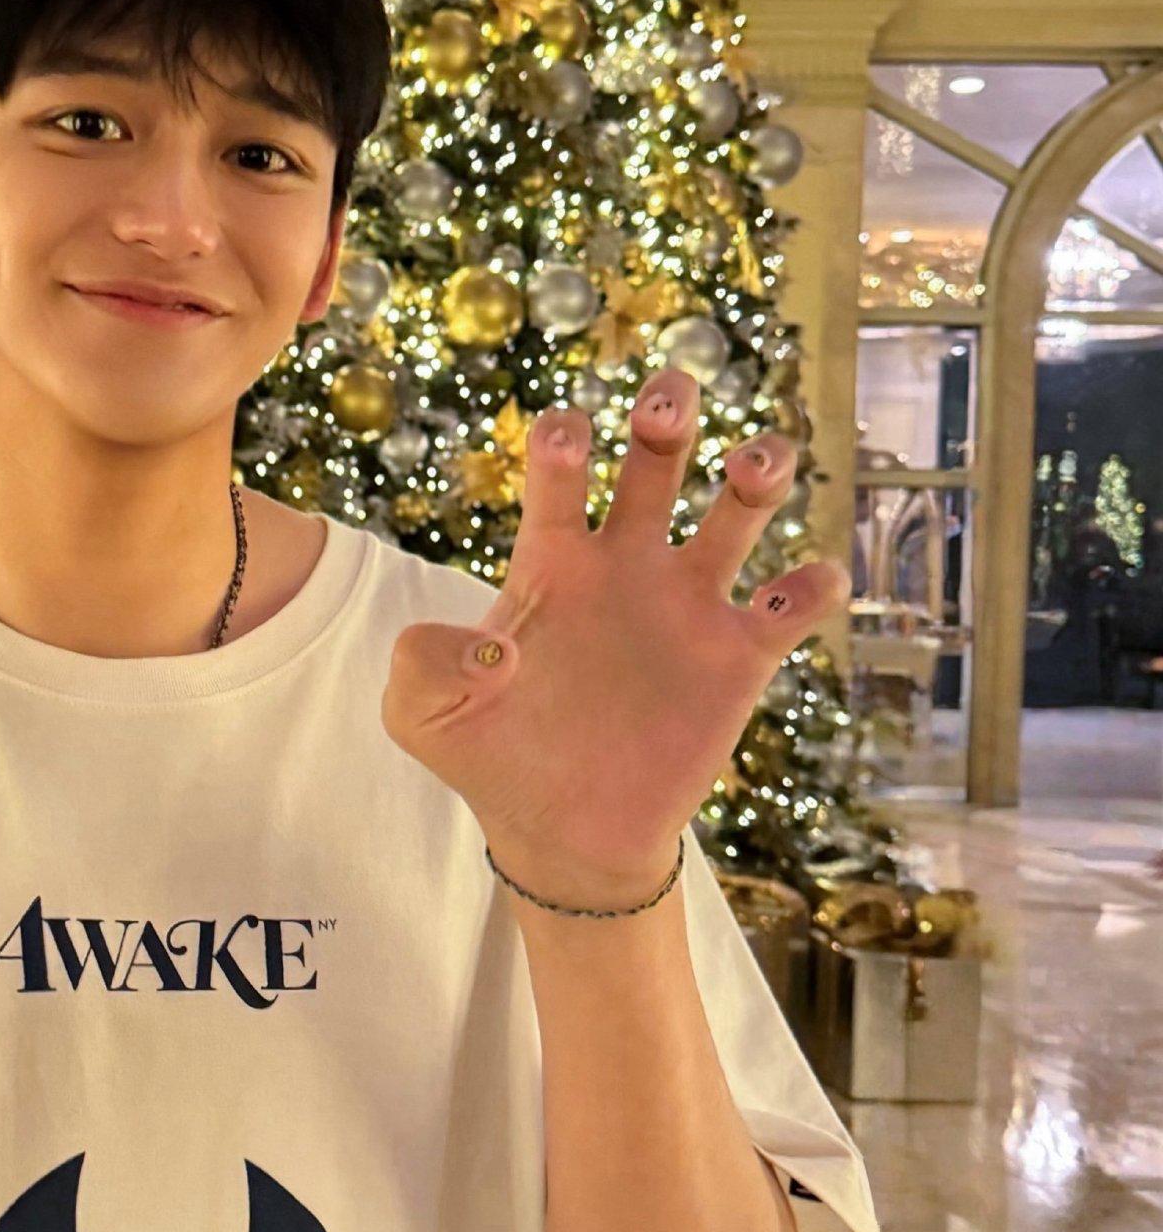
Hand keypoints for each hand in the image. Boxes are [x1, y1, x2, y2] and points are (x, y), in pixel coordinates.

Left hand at [380, 367, 850, 907]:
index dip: (562, 443)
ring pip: (737, 512)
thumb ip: (423, 665)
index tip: (565, 436)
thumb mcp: (421, 714)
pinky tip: (807, 583)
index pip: (560, 476)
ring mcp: (686, 606)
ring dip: (758, 472)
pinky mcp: (737, 658)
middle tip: (672, 398)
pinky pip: (789, 607)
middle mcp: (625, 565)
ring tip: (756, 464)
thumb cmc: (488, 758)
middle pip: (655, 461)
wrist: (562, 833)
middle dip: (667, 417)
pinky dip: (809, 588)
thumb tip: (492, 648)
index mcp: (552, 562)